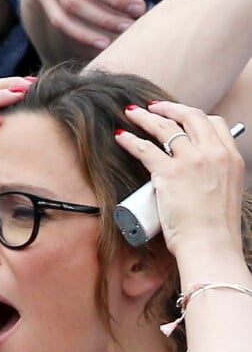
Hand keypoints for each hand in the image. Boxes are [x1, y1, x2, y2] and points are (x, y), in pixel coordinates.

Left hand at [115, 102, 244, 256]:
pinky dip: (130, 140)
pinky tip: (121, 137)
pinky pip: (144, 148)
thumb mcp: (226, 192)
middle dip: (168, 108)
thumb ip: (215, 174)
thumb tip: (198, 171)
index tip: (178, 114)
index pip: (215, 123)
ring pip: (164, 128)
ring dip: (145, 117)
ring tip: (131, 113)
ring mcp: (191, 161)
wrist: (210, 245)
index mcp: (231, 158)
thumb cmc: (215, 227)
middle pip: (190, 116)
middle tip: (152, 106)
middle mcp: (213, 154)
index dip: (193, 115)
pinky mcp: (169, 173)